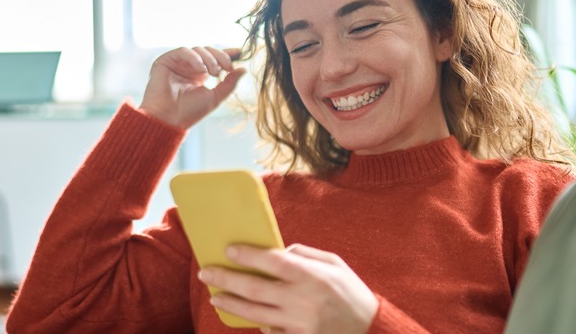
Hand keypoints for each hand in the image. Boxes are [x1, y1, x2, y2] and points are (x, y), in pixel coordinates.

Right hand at [139, 46, 245, 128]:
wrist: (169, 119)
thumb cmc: (189, 112)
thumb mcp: (215, 97)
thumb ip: (229, 84)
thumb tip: (244, 69)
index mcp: (200, 74)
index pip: (215, 58)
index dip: (228, 53)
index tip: (240, 52)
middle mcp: (189, 67)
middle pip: (208, 51)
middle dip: (221, 57)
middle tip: (228, 68)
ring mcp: (178, 63)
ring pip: (198, 49)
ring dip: (210, 59)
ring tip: (214, 73)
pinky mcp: (166, 61)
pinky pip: (183, 51)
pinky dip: (195, 58)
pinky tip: (202, 69)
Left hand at [198, 244, 378, 333]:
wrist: (369, 332)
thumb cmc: (352, 293)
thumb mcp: (335, 264)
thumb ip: (306, 254)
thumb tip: (279, 251)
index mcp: (312, 276)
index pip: (273, 262)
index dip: (248, 255)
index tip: (228, 249)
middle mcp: (301, 300)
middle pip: (254, 288)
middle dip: (226, 278)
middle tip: (206, 272)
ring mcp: (297, 324)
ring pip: (253, 312)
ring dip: (230, 303)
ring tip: (214, 295)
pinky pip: (267, 330)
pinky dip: (252, 321)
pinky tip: (239, 313)